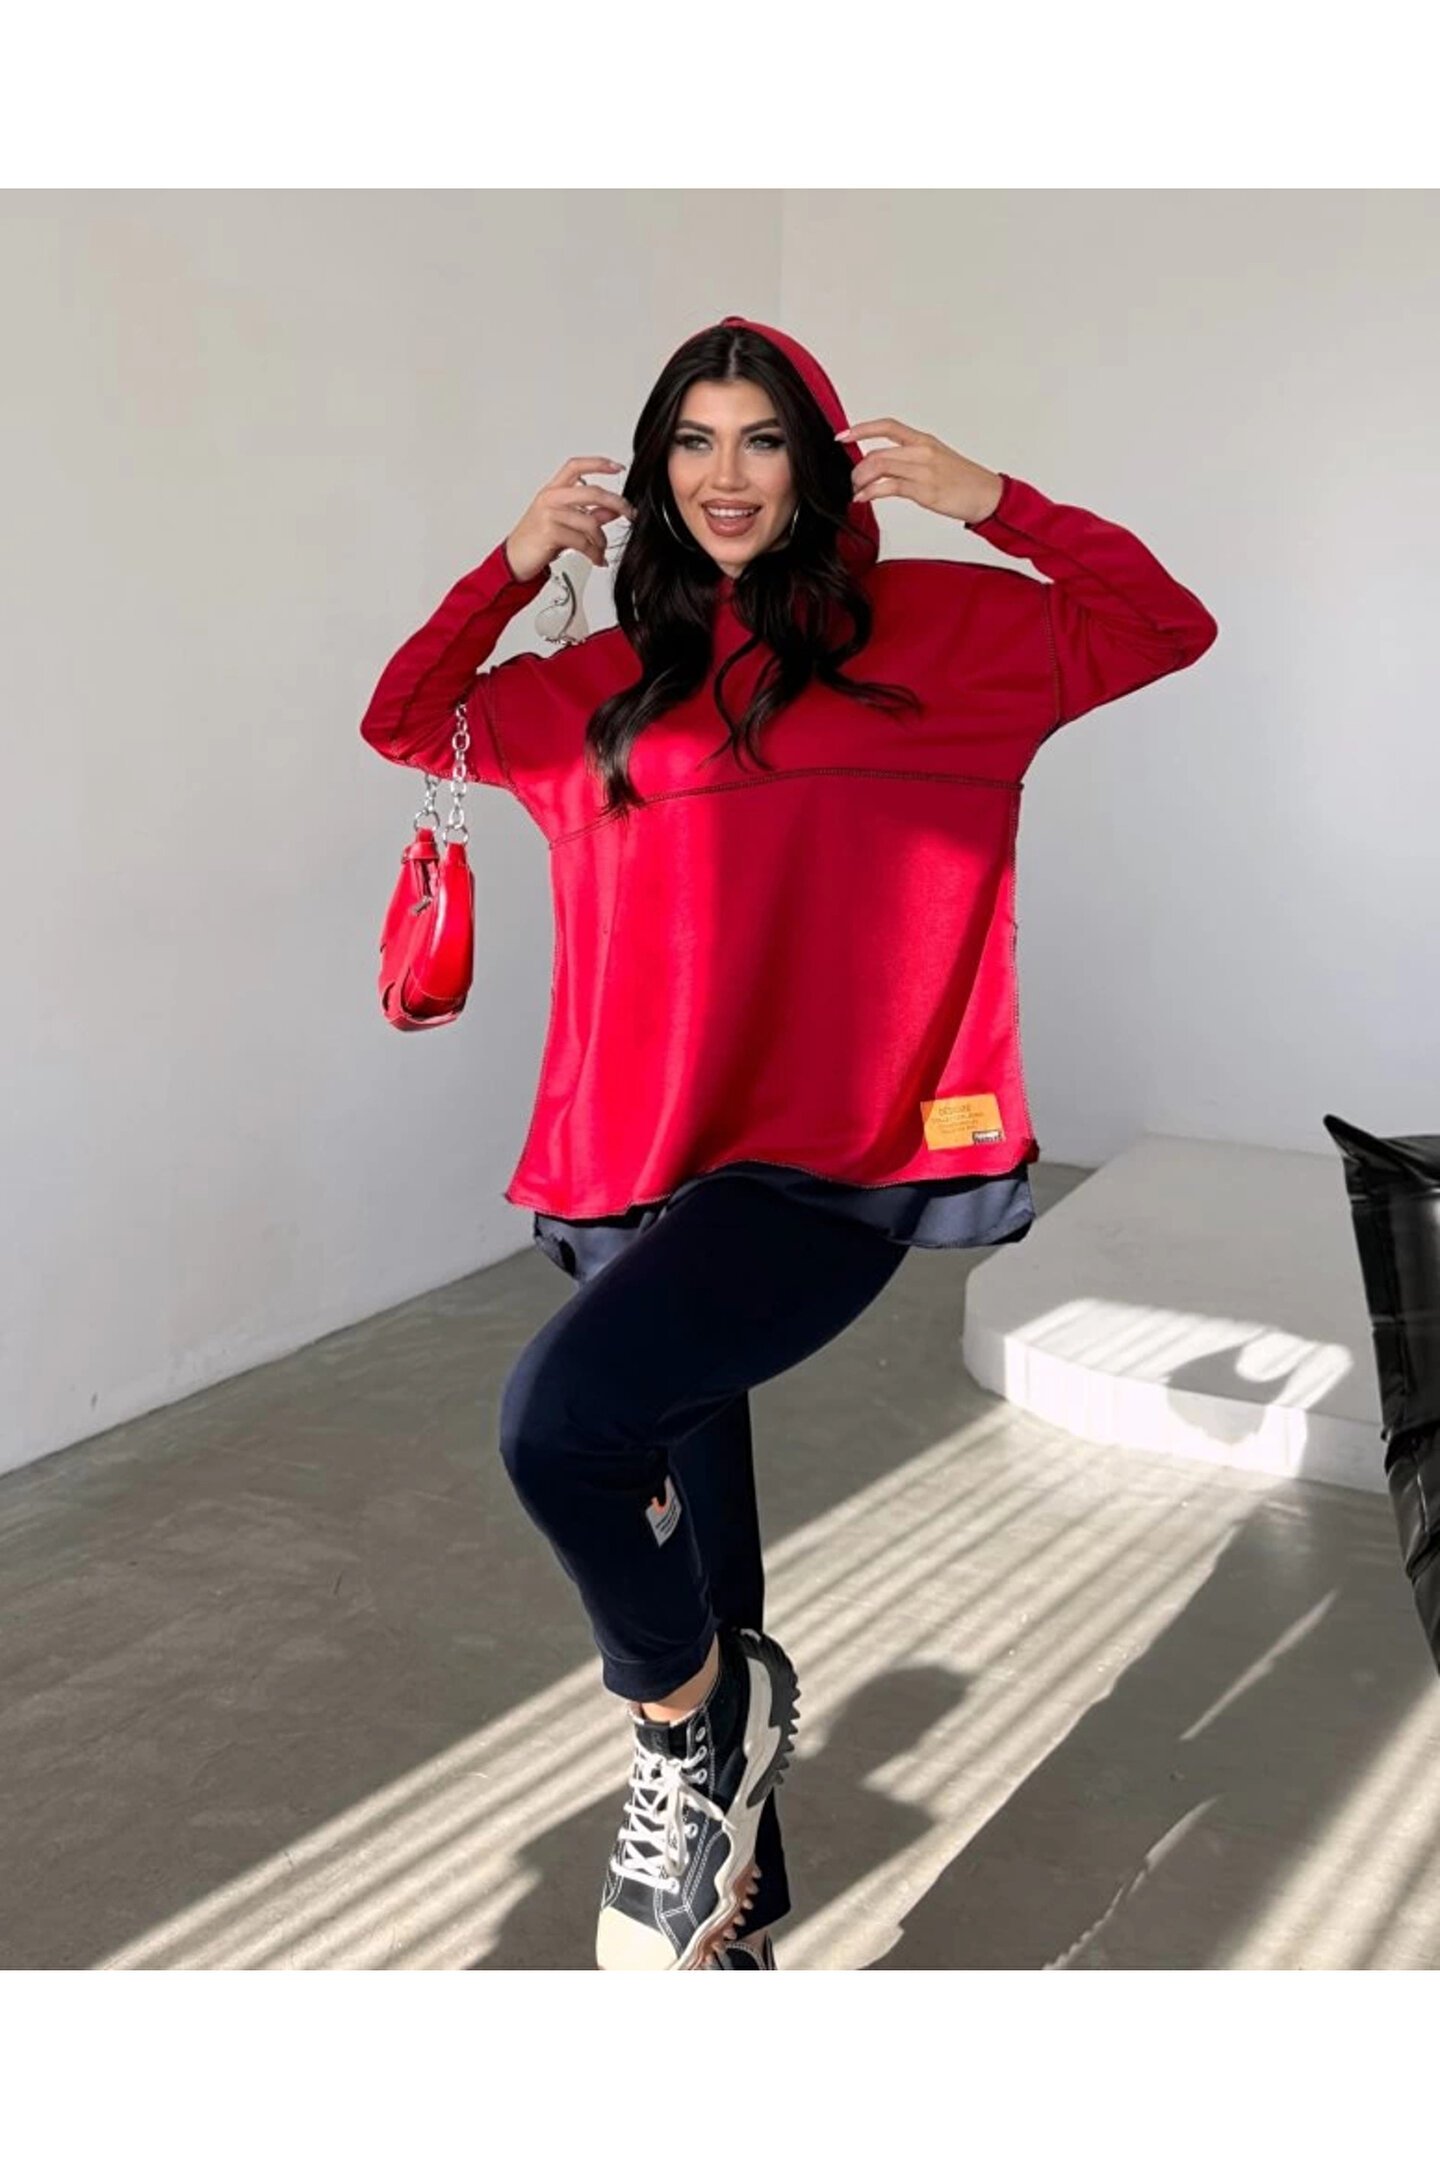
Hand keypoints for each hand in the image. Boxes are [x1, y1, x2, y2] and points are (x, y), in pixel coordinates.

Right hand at [505, 455, 636, 579]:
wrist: (514, 559)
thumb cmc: (537, 540)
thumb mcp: (566, 524)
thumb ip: (590, 515)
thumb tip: (613, 510)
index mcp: (553, 490)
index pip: (576, 466)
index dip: (598, 463)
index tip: (617, 467)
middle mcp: (550, 498)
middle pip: (591, 491)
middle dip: (616, 503)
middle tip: (629, 513)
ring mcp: (549, 514)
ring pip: (589, 522)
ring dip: (602, 540)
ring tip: (602, 550)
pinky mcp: (549, 532)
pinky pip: (582, 542)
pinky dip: (594, 553)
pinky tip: (596, 559)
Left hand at [834, 418, 1003, 525]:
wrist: (988, 495)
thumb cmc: (963, 481)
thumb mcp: (936, 460)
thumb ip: (910, 459)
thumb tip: (882, 466)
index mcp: (924, 440)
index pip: (887, 426)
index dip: (861, 429)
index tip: (842, 436)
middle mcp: (922, 450)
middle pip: (877, 452)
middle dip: (857, 468)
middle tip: (852, 481)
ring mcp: (923, 470)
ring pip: (879, 467)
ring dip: (861, 481)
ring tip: (857, 491)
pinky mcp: (924, 490)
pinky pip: (888, 487)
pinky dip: (870, 493)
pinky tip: (863, 498)